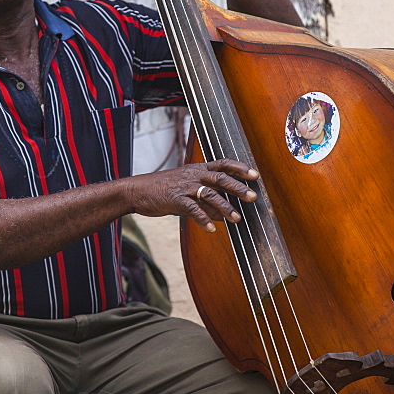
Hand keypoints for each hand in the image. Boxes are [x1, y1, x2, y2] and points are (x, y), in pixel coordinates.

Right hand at [129, 159, 258, 232]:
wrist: (138, 191)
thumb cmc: (164, 190)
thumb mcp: (187, 190)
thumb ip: (206, 201)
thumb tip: (225, 214)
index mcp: (197, 169)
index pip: (222, 164)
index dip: (239, 168)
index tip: (255, 174)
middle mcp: (193, 175)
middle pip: (220, 178)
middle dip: (238, 187)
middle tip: (252, 197)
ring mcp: (184, 186)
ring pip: (209, 194)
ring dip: (224, 207)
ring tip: (237, 219)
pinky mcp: (175, 199)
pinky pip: (192, 209)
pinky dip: (203, 219)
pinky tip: (212, 229)